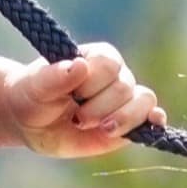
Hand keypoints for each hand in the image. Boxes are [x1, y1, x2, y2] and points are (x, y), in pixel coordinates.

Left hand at [5, 43, 156, 154]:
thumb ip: (54, 76)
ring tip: (103, 129)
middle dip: (99, 109)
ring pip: (144, 102)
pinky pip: (152, 119)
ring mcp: (124, 100)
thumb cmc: (34, 96)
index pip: (109, 64)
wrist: (32, 122)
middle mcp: (115, 76)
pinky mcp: (129, 124)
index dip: (92, 84)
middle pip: (124, 87)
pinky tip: (151, 126)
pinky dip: (154, 122)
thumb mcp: (36, 86)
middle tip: (77, 120)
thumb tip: (80, 66)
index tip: (72, 95)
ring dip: (123, 119)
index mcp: (96, 58)